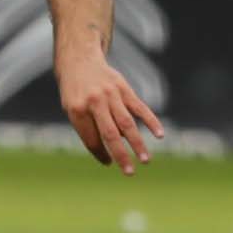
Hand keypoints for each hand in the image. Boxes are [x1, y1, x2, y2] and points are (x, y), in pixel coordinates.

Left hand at [58, 49, 165, 174]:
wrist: (79, 60)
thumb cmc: (75, 91)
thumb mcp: (72, 109)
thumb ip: (90, 128)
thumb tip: (115, 148)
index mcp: (77, 110)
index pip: (92, 139)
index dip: (100, 153)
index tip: (109, 163)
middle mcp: (95, 102)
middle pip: (110, 134)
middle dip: (121, 155)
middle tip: (130, 172)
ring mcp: (111, 94)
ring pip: (127, 123)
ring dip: (137, 143)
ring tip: (146, 160)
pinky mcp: (124, 88)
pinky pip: (139, 107)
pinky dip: (151, 121)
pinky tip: (160, 134)